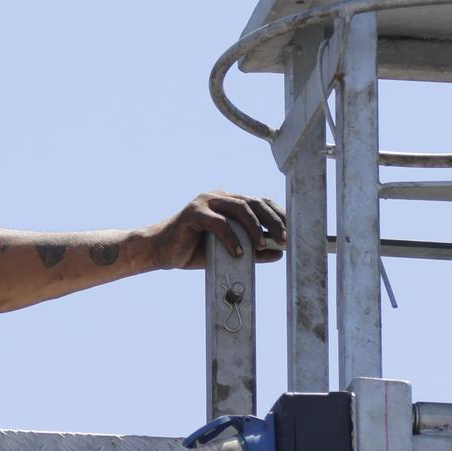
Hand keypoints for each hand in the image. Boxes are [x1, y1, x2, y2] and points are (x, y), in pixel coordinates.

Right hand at [149, 191, 287, 268]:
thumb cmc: (193, 251)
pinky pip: (218, 222)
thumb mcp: (228, 251)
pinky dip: (231, 238)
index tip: (292, 232)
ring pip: (239, 208)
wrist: (160, 252)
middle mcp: (219, 197)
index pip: (260, 202)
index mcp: (229, 202)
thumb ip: (252, 250)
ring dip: (255, 227)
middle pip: (254, 202)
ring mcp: (206, 202)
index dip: (278, 215)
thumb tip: (278, 253)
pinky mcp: (193, 212)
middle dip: (273, 220)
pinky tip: (238, 253)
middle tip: (283, 239)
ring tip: (262, 246)